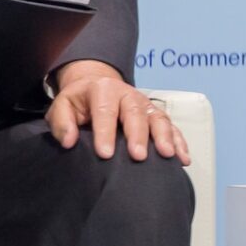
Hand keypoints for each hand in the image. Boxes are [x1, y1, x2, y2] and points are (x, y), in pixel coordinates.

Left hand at [48, 61, 190, 163]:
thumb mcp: (62, 106)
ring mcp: (145, 104)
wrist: (96, 87)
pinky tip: (183, 157)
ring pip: (158, 117)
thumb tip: (69, 141)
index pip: (105, 111)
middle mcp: (128, 94)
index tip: (105, 154)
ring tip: (168, 155)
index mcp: (104, 90)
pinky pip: (171, 126)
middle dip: (139, 135)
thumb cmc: (78, 102)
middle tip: (138, 156)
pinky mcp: (156, 114)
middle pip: (136, 113)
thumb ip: (62, 122)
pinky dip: (179, 141)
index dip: (105, 133)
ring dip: (164, 136)